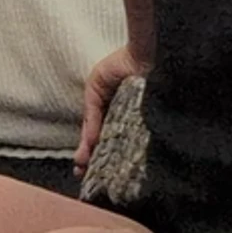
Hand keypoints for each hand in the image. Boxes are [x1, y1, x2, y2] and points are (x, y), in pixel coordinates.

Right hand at [75, 46, 143, 171]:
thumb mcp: (96, 86)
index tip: (80, 167)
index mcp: (108, 111)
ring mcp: (137, 123)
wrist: (148, 54)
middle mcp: (123, 120)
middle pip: (107, 145)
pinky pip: (139, 141)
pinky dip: (130, 153)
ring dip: (110, 163)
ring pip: (121, 147)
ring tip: (101, 178)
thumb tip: (89, 141)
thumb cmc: (120, 64)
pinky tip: (122, 166)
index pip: (95, 136)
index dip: (86, 151)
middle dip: (95, 162)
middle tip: (86, 178)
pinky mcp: (151, 124)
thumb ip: (91, 113)